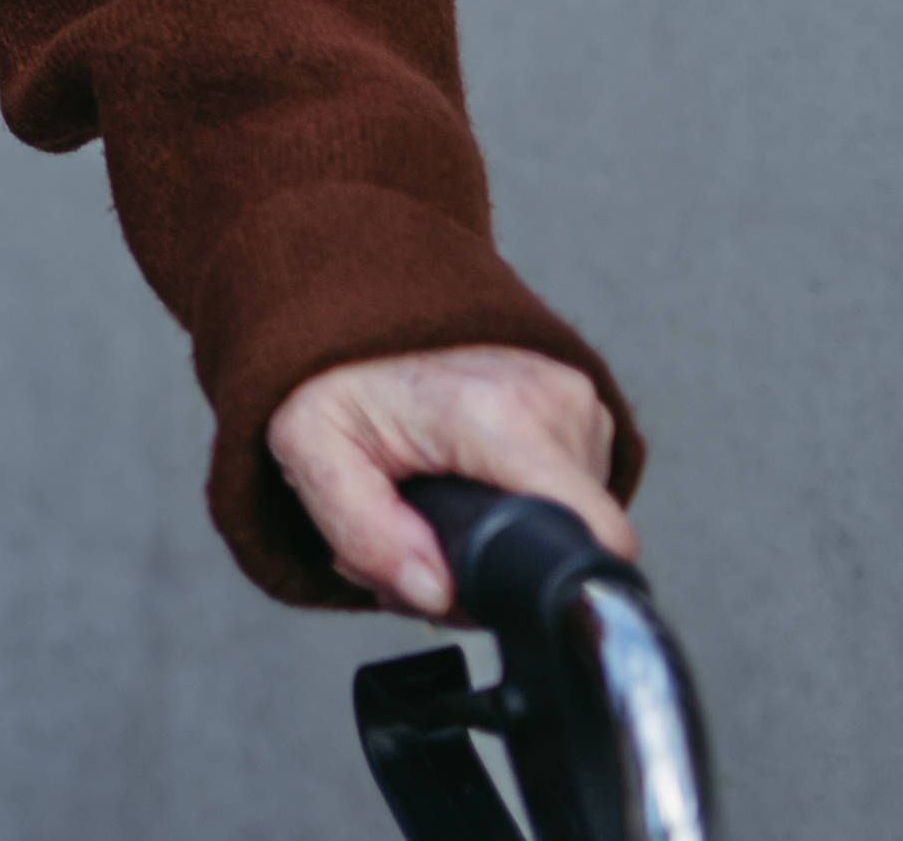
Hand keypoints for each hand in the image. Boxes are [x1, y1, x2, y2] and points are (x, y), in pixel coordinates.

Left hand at [267, 346, 631, 618]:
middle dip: (486, 566)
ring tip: (436, 500)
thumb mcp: (310, 450)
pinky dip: (517, 505)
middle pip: (561, 544)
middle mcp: (554, 405)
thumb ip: (363, 532)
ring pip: (564, 524)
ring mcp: (578, 405)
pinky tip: (467, 483)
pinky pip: (568, 493)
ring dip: (500, 537)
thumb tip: (435, 594)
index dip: (542, 581)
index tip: (472, 584)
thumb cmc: (333, 375)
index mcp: (498, 416)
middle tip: (414, 537)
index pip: (591, 532)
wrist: (353, 307)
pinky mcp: (582, 411)